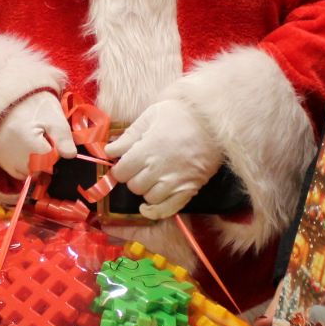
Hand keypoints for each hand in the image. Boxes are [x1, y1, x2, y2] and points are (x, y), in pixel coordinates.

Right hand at [0, 90, 75, 178]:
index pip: (50, 165)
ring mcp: (2, 159)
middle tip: (43, 139)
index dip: (55, 154)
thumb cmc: (32, 103)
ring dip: (32, 164)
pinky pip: (12, 169)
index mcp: (30, 147)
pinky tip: (22, 147)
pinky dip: (20, 163)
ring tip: (32, 142)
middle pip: (37, 172)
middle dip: (44, 160)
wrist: (4, 92)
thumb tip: (70, 155)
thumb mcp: (53, 116)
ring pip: (24, 173)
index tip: (53, 140)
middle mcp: (14, 158)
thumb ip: (63, 137)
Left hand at [106, 100, 221, 219]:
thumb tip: (109, 150)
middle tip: (140, 167)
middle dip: (133, 177)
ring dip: (146, 190)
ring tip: (152, 178)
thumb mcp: (151, 115)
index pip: (121, 172)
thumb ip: (129, 135)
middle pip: (134, 186)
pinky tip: (148, 205)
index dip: (121, 168)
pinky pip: (167, 210)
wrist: (215, 120)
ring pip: (149, 198)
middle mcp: (159, 169)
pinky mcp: (189, 189)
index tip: (125, 162)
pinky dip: (155, 211)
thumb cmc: (181, 114)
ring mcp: (175, 182)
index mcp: (147, 150)